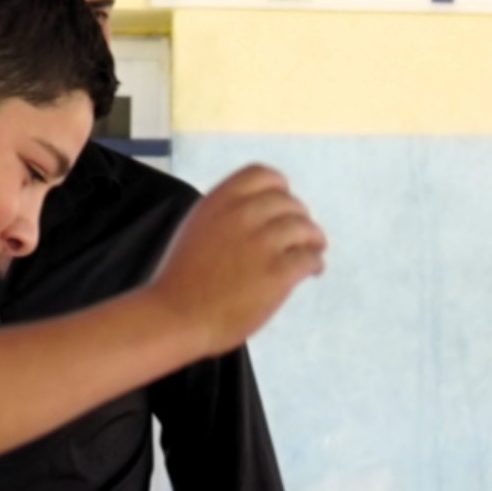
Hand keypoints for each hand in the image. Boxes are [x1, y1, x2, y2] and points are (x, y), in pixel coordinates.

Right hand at [152, 163, 330, 351]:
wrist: (175, 316)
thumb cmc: (182, 280)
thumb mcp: (197, 228)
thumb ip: (225, 213)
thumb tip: (255, 210)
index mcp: (220, 200)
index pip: (263, 174)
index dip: (281, 189)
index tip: (285, 204)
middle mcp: (242, 215)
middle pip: (290, 203)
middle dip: (300, 218)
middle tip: (303, 235)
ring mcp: (262, 243)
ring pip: (305, 228)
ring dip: (314, 239)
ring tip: (314, 250)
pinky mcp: (277, 272)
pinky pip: (310, 258)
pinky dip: (315, 263)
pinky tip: (312, 271)